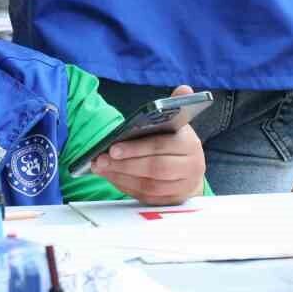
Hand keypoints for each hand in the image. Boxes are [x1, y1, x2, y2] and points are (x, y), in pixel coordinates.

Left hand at [91, 85, 206, 204]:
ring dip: (121, 176)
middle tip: (101, 160)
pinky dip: (126, 187)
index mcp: (190, 144)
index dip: (137, 149)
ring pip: (149, 185)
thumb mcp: (178, 121)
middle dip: (124, 164)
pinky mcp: (172, 201)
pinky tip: (111, 177)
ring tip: (101, 167)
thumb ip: (176, 105)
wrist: (190, 169)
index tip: (113, 147)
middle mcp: (191, 167)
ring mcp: (183, 186)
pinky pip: (146, 196)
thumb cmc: (177, 142)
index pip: (162, 146)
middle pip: (155, 169)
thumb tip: (183, 90)